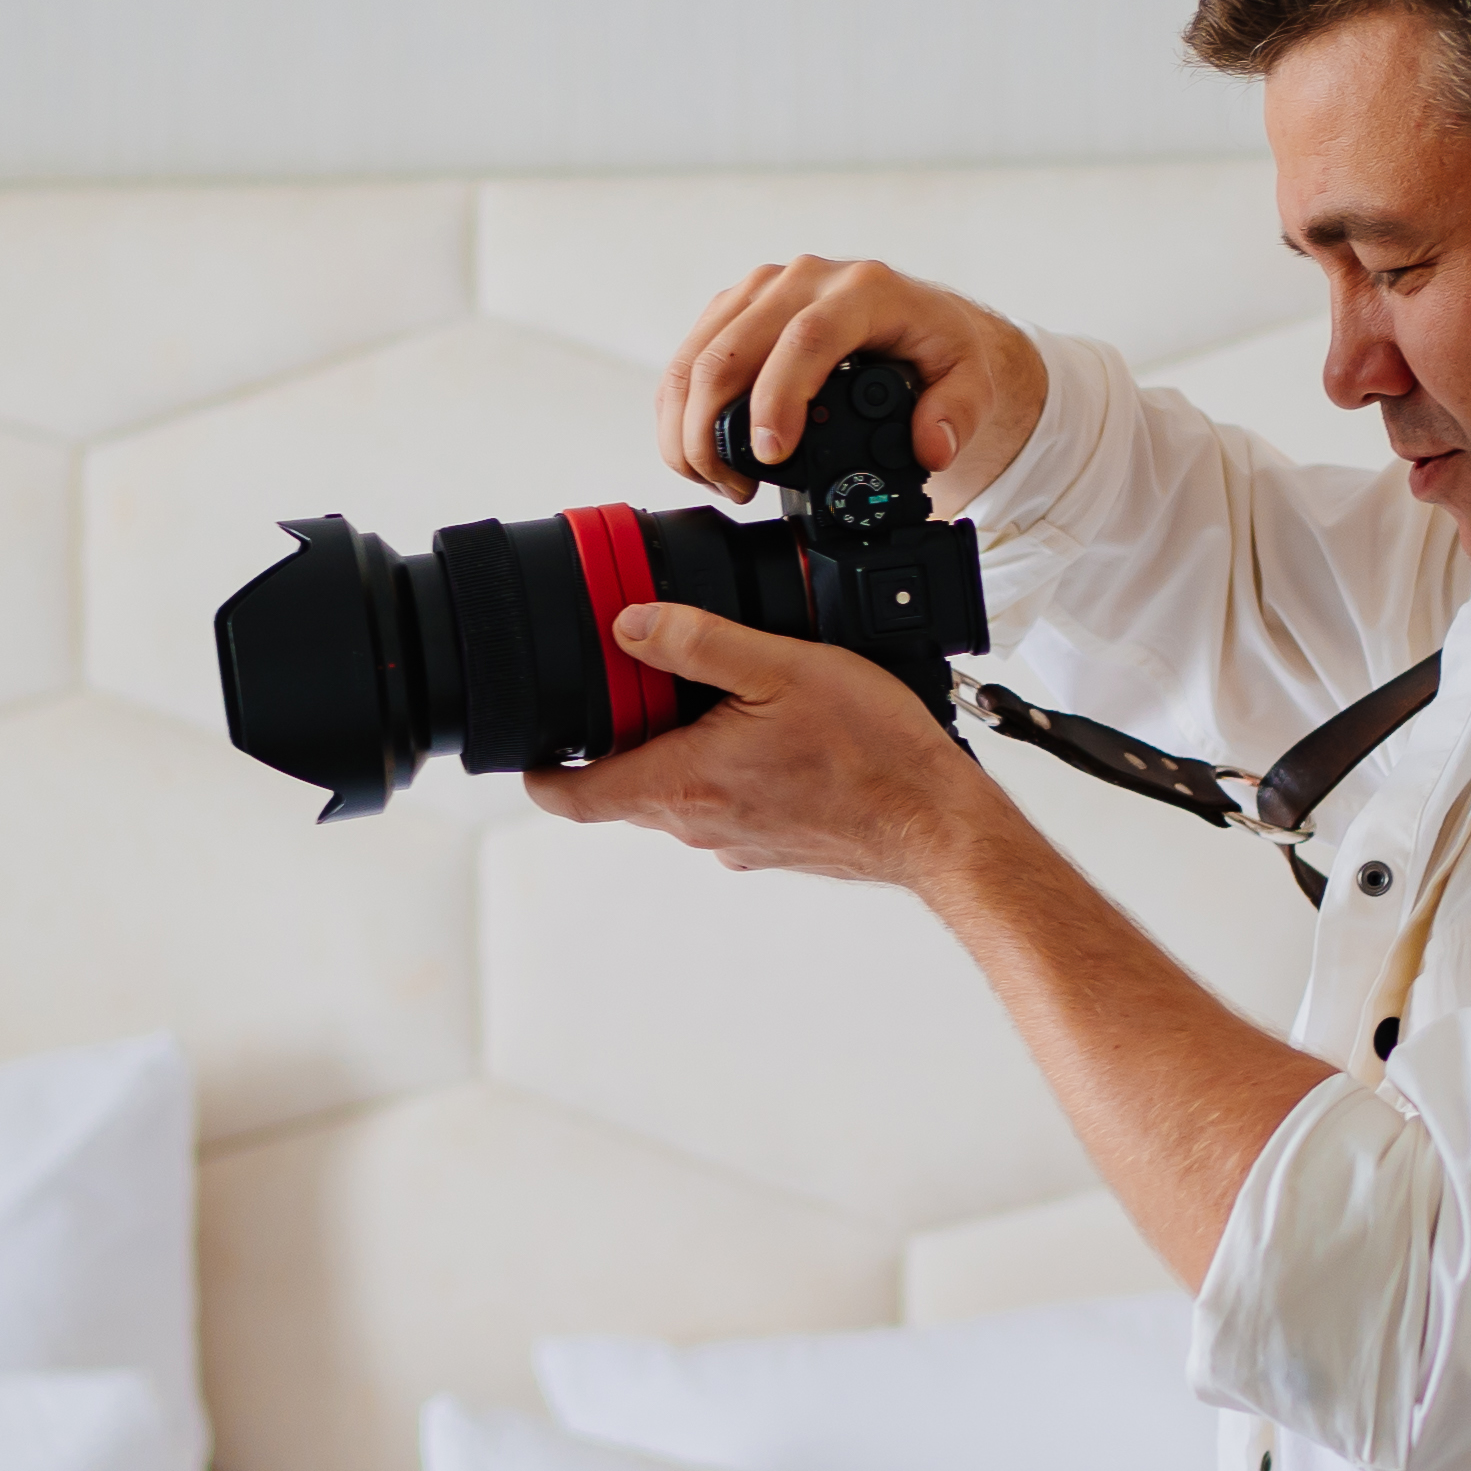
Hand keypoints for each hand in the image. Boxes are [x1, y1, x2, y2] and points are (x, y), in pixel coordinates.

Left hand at [520, 604, 1023, 889]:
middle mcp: (699, 825)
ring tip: (718, 696)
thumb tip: (628, 624)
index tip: (529, 742)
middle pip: (624, 787)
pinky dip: (727, 769)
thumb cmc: (873, 752)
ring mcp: (735, 842)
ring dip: (680, 748)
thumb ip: (698, 643)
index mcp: (683, 784)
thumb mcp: (782, 668)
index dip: (538, 769)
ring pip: (678, 792)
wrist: (940, 825)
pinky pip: (725, 805)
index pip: (571, 797)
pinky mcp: (771, 845)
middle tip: (639, 681)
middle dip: (620, 735)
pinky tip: (771, 732)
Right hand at [657, 257, 1047, 514]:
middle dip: (713, 429)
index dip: (777, 399)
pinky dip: (680, 412)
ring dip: (687, 426)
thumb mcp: (971, 379)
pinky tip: (700, 454)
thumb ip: (959, 413)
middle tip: (733, 487)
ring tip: (716, 480)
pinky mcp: (735, 307)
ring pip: (696, 355)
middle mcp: (805, 279)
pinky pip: (688, 357)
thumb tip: (930, 445)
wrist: (916, 318)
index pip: (806, 339)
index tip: (769, 455)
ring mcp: (762, 290)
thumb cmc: (937, 348)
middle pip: (732, 350)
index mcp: (864, 291)